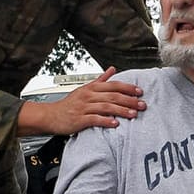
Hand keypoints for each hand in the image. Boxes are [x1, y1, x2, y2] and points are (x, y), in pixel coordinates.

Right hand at [26, 67, 147, 135]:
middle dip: (129, 100)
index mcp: (91, 88)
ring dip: (121, 111)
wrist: (50, 115)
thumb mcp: (85, 88)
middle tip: (142, 105)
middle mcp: (88, 96)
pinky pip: (94, 119)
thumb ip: (100, 80)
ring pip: (106, 107)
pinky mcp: (79, 119)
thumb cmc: (69, 103)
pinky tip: (115, 124)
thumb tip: (113, 69)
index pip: (113, 85)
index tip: (140, 92)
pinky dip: (105, 121)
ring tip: (133, 114)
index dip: (127, 88)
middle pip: (112, 96)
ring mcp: (83, 107)